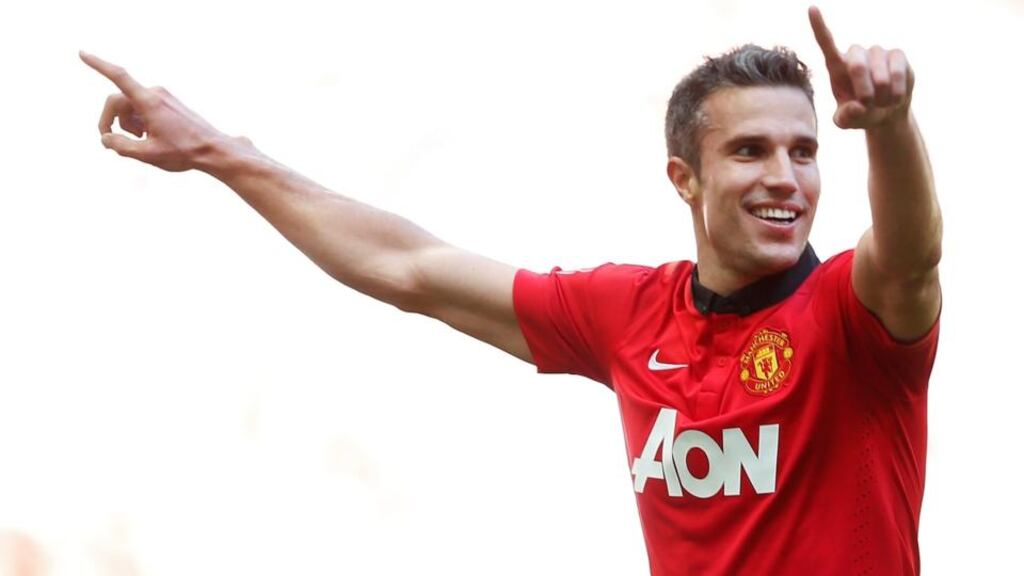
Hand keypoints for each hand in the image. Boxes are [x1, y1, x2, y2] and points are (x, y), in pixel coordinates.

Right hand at [80, 51, 230, 171]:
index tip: (82, 53)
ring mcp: (162, 97)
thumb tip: (106, 138)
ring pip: (130, 106)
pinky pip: (143, 108)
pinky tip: (150, 137)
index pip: (119, 77)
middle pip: (118, 101)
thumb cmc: (184, 152)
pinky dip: (139, 121)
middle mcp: (155, 93)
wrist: (213, 149)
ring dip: (127, 123)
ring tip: (141, 141)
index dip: (98, 65)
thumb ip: (121, 146)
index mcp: (149, 101)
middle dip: (111, 120)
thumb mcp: (148, 155)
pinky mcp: (168, 103)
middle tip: (111, 141)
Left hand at [808, 7, 913, 129]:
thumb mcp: (847, 122)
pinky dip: (896, 90)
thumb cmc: (860, 114)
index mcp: (836, 66)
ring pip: (880, 73)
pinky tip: (895, 96)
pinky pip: (898, 71)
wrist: (886, 113)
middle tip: (868, 105)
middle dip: (863, 91)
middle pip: (856, 66)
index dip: (819, 26)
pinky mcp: (897, 55)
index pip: (826, 43)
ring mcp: (877, 52)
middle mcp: (856, 54)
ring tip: (882, 102)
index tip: (811, 8)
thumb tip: (857, 107)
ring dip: (881, 95)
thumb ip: (845, 118)